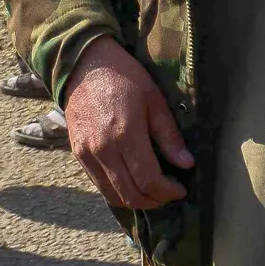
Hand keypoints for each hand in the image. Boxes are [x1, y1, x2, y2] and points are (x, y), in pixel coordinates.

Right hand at [62, 37, 192, 209]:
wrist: (84, 64)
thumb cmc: (124, 77)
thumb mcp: (154, 100)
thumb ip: (169, 135)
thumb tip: (187, 164)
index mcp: (125, 135)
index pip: (148, 180)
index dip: (167, 191)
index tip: (181, 189)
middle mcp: (103, 150)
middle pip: (131, 195)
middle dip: (155, 201)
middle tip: (169, 193)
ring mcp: (87, 154)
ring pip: (113, 196)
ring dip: (136, 201)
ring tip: (152, 191)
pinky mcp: (77, 154)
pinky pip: (98, 185)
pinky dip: (117, 191)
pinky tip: (131, 181)